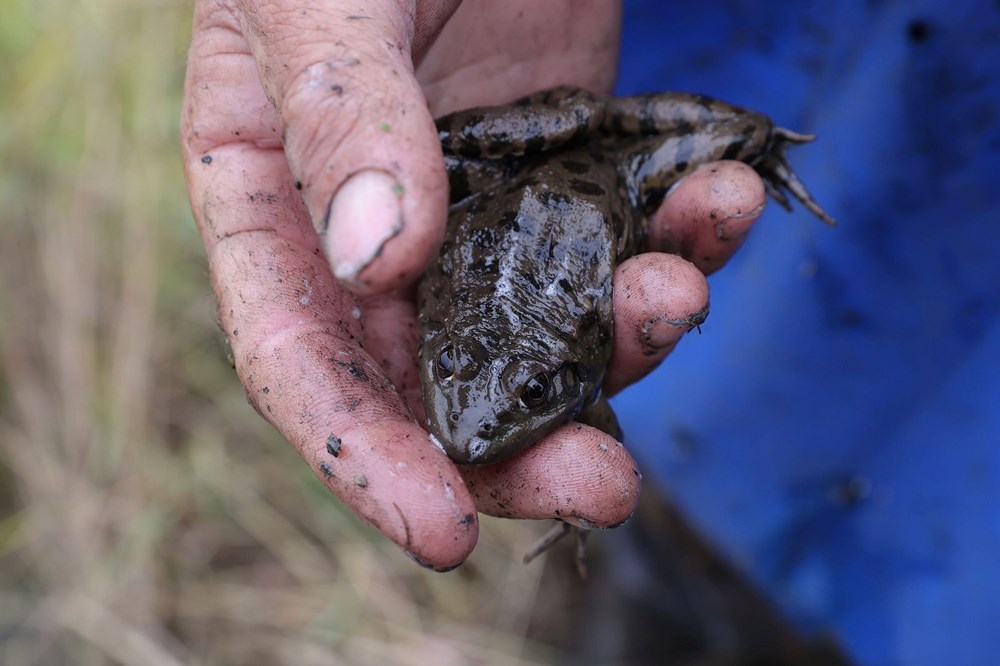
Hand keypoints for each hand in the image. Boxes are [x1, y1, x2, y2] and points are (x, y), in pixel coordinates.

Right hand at [181, 0, 765, 569]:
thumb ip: (337, 114)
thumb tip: (376, 261)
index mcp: (275, 203)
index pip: (303, 361)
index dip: (365, 458)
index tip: (444, 529)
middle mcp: (381, 230)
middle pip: (438, 383)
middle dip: (520, 449)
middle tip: (599, 489)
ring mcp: (486, 206)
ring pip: (549, 327)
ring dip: (624, 339)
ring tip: (677, 292)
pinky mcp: (573, 168)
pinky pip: (627, 236)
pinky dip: (683, 236)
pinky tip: (717, 197)